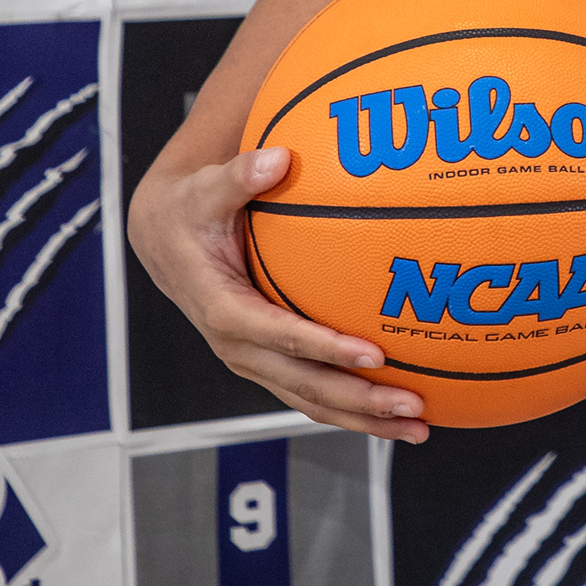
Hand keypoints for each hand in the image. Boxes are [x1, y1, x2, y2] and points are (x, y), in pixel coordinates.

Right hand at [128, 148, 429, 441]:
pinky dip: (353, 407)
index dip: (324, 348)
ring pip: (311, 400)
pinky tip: (397, 412)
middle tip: (413, 407)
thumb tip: (277, 157)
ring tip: (419, 428)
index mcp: (222, 308)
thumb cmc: (192, 209)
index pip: (277, 336)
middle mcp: (237, 346)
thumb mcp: (207, 189)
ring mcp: (253, 360)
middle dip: (360, 400)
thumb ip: (239, 175)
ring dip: (364, 418)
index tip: (373, 355)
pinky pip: (312, 392)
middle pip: (303, 384)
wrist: (166, 240)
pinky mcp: (267, 363)